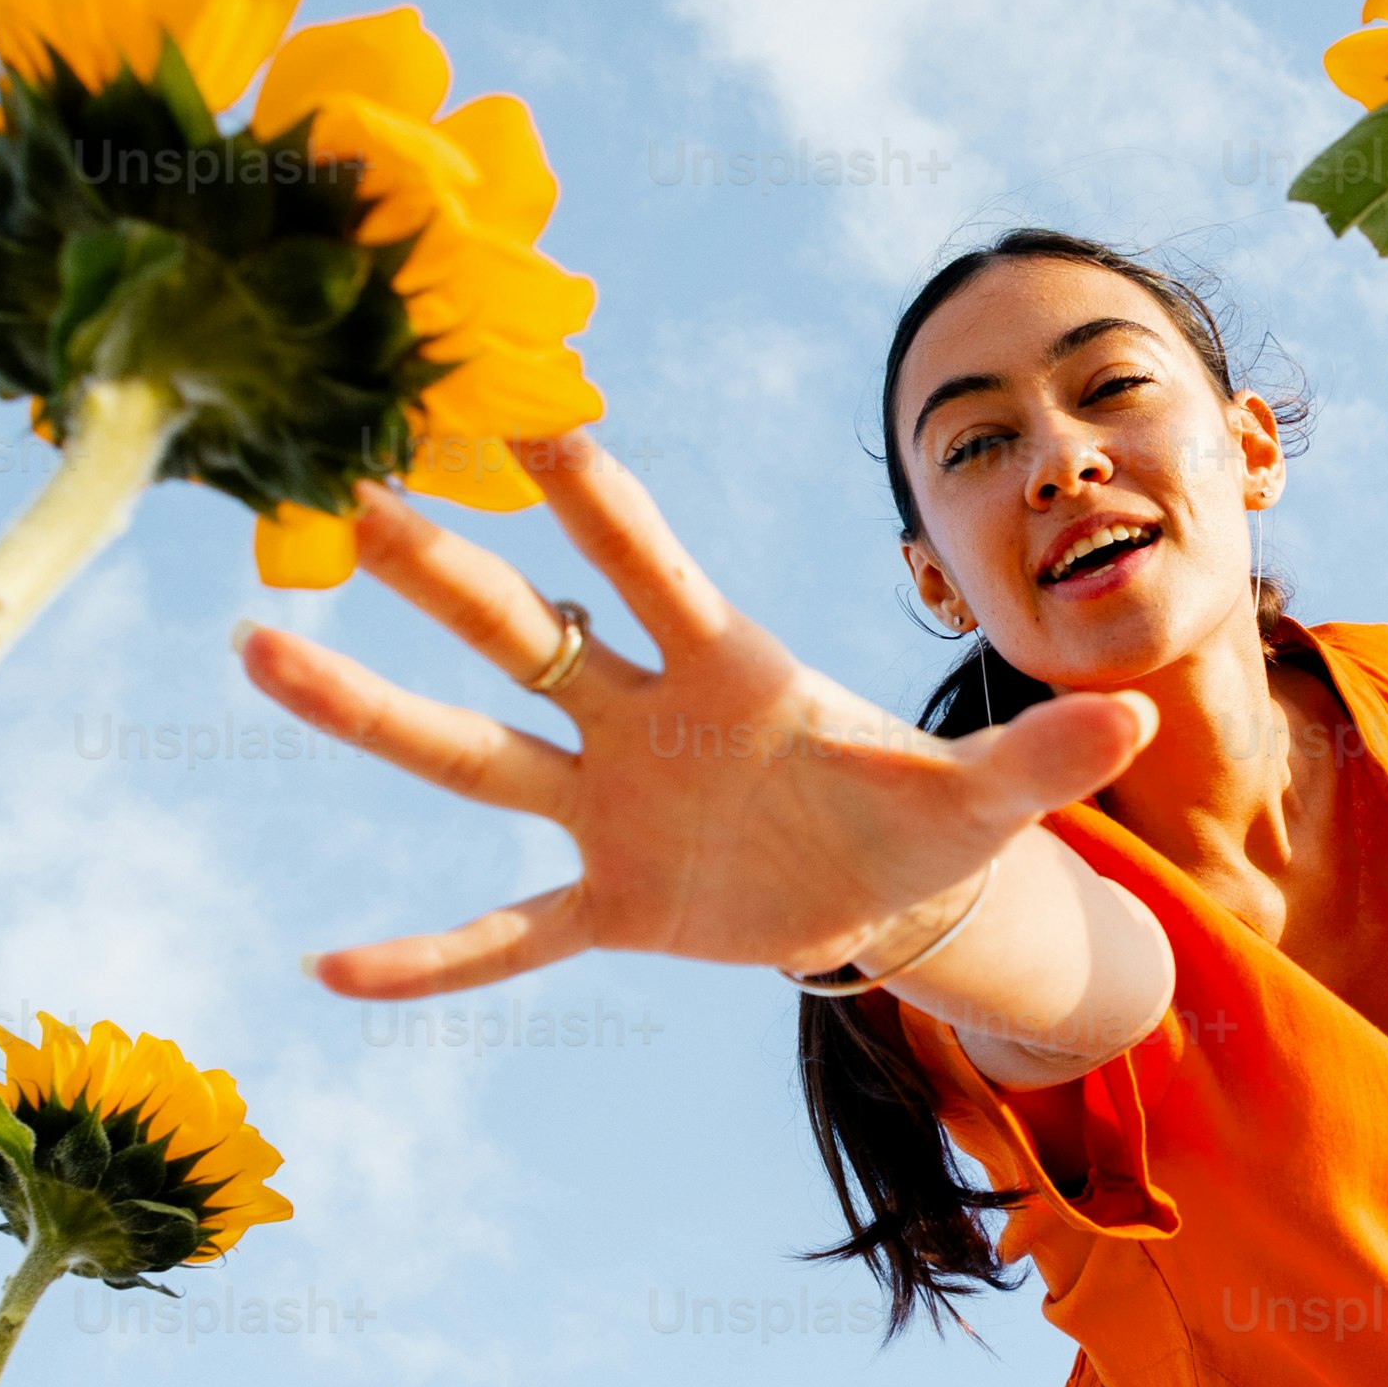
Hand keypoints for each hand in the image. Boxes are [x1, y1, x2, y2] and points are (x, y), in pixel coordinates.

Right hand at [230, 435, 1158, 1000]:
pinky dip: (424, 962)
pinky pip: (501, 934)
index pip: (651, 565)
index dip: (597, 499)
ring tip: (255, 651)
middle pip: (526, 632)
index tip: (527, 412)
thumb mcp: (990, 793)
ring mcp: (608, 807)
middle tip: (343, 495)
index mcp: (733, 667)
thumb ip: (1045, 753)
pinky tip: (327, 975)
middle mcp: (643, 719)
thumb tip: (1133, 716)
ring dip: (367, 710)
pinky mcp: (607, 903)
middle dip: (442, 573)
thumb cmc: (919, 805)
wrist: (881, 890)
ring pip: (471, 753)